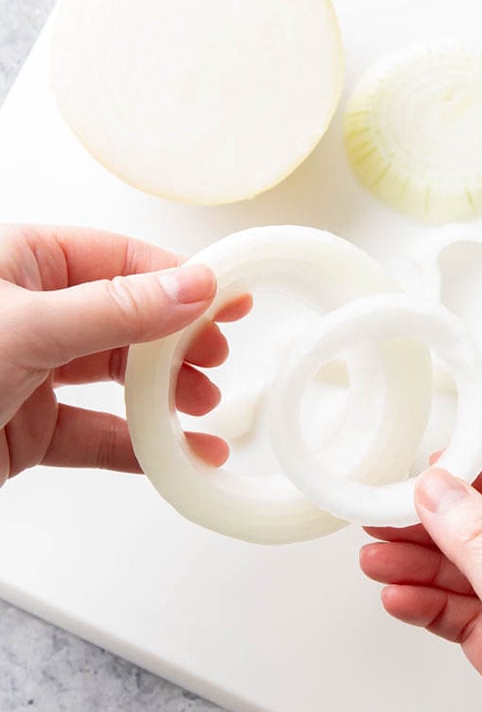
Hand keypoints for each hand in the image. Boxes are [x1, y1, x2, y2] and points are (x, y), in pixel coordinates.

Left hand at [0, 225, 248, 485]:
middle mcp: (27, 313)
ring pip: (115, 378)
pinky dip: (141, 445)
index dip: (179, 280)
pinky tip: (181, 452)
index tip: (230, 300)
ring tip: (204, 408)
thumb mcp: (23, 329)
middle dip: (177, 342)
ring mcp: (27, 372)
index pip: (119, 260)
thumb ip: (115, 311)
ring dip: (165, 396)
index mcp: (18, 263)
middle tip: (216, 359)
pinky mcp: (26, 430)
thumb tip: (192, 287)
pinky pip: (98, 434)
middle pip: (126, 319)